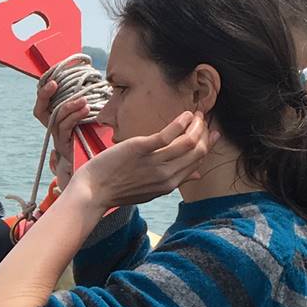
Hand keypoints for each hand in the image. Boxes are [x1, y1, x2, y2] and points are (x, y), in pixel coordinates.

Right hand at [35, 57, 99, 192]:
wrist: (91, 174)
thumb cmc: (92, 146)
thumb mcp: (89, 124)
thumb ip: (86, 110)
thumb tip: (92, 92)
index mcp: (56, 121)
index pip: (44, 103)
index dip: (45, 91)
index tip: (53, 79)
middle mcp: (53, 129)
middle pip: (40, 110)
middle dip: (44, 95)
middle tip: (54, 83)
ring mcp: (57, 138)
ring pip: (55, 117)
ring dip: (68, 105)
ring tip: (83, 99)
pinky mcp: (64, 145)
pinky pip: (65, 127)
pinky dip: (75, 116)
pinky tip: (86, 109)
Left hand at [69, 111, 215, 212]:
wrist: (92, 191)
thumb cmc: (118, 189)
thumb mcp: (151, 190)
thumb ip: (174, 181)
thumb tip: (197, 175)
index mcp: (169, 185)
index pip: (197, 162)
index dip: (208, 146)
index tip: (213, 133)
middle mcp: (166, 175)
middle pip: (197, 151)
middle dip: (204, 132)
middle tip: (204, 118)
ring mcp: (154, 162)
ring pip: (187, 141)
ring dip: (196, 125)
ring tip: (195, 114)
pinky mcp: (141, 149)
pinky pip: (168, 134)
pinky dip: (181, 123)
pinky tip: (186, 115)